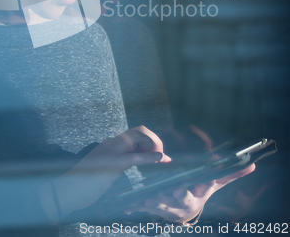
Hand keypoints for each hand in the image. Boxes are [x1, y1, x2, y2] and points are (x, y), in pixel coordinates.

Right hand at [39, 126, 170, 221]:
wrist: (67, 191)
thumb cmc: (85, 182)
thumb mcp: (106, 169)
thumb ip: (118, 162)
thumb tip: (132, 160)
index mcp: (111, 144)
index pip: (135, 132)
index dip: (150, 139)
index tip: (157, 153)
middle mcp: (112, 143)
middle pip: (140, 130)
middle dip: (155, 139)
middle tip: (161, 155)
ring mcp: (111, 151)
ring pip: (138, 138)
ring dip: (154, 145)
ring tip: (162, 157)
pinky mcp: (112, 163)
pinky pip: (135, 156)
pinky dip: (150, 157)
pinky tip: (160, 158)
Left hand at [124, 164, 255, 224]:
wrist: (184, 211)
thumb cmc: (198, 193)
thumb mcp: (213, 185)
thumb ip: (230, 176)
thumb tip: (251, 165)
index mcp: (197, 196)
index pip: (200, 191)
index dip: (200, 188)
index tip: (193, 187)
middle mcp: (183, 205)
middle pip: (179, 201)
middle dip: (172, 198)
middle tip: (166, 193)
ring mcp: (168, 209)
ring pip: (160, 207)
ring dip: (153, 204)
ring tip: (145, 201)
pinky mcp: (154, 209)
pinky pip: (144, 208)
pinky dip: (135, 208)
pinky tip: (126, 207)